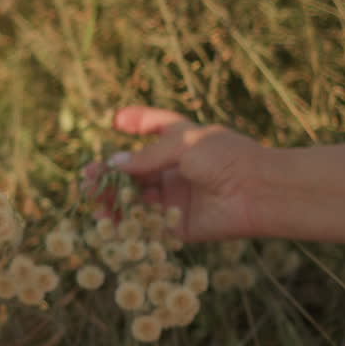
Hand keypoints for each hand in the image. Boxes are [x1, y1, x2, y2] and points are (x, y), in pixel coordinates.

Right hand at [86, 106, 271, 241]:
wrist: (257, 192)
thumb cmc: (226, 157)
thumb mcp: (183, 144)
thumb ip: (147, 156)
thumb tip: (113, 165)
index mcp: (183, 142)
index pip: (156, 128)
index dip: (137, 122)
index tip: (115, 120)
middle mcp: (177, 170)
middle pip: (136, 171)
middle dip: (110, 174)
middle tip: (87, 177)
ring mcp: (176, 198)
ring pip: (136, 199)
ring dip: (113, 199)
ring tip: (91, 199)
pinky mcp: (178, 225)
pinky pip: (147, 225)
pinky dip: (126, 225)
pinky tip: (106, 221)